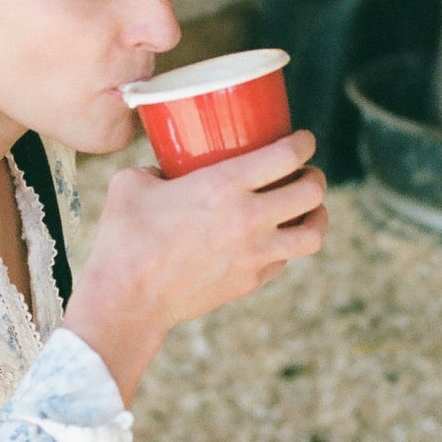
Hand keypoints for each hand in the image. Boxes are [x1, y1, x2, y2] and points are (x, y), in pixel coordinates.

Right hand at [64, 131, 327, 403]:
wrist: (127, 301)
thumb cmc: (124, 239)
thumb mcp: (131, 183)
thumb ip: (154, 167)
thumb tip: (164, 169)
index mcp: (225, 185)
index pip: (287, 155)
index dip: (303, 143)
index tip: (302, 139)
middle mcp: (250, 218)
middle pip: (312, 191)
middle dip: (314, 176)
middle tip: (304, 172)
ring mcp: (255, 254)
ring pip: (314, 233)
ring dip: (316, 215)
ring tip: (306, 208)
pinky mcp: (251, 281)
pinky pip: (287, 259)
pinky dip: (287, 246)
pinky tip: (274, 239)